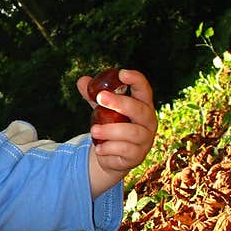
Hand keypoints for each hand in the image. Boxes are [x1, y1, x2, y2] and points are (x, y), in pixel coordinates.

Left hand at [76, 68, 157, 191]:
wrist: (111, 157)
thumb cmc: (111, 126)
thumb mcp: (102, 110)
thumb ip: (93, 96)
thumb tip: (82, 81)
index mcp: (142, 105)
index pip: (144, 89)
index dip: (136, 80)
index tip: (121, 73)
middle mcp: (148, 121)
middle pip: (140, 110)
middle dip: (120, 103)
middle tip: (100, 98)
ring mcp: (145, 140)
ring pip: (131, 132)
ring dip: (110, 130)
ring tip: (93, 130)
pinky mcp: (137, 156)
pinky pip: (125, 150)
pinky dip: (109, 148)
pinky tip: (98, 148)